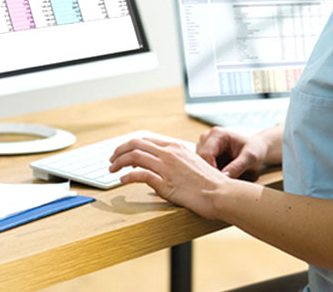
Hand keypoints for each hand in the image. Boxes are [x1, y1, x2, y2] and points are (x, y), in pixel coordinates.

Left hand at [108, 137, 229, 218]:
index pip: (145, 139)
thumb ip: (175, 163)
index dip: (129, 145)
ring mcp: (166, 167)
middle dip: (119, 151)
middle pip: (135, 144)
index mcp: (175, 147)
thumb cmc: (210, 183)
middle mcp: (169, 153)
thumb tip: (159, 170)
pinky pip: (139, 175)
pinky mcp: (165, 182)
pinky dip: (127, 177)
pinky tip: (122, 181)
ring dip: (118, 162)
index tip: (122, 153)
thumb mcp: (191, 165)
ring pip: (134, 156)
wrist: (221, 193)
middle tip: (111, 161)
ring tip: (112, 170)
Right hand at [196, 126, 278, 178]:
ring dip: (209, 174)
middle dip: (209, 173)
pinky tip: (219, 179)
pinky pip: (202, 167)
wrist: (256, 148)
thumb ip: (237, 166)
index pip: (205, 155)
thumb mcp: (250, 157)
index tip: (220, 182)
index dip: (211, 170)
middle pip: (200, 160)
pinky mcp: (204, 154)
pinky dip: (210, 174)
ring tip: (222, 181)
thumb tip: (224, 176)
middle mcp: (206, 138)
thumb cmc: (254, 149)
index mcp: (217, 134)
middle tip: (221, 185)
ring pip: (199, 165)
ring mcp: (203, 146)